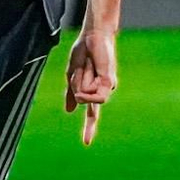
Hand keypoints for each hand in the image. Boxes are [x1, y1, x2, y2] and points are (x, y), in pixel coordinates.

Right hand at [63, 29, 117, 145]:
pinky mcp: (110, 81)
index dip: (89, 128)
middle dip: (77, 85)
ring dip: (81, 82)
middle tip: (84, 66)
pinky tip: (90, 73)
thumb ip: (71, 93)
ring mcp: (107, 86)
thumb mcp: (72, 75)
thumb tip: (70, 111)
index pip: (92, 114)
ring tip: (87, 66)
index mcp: (93, 91)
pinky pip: (96, 94)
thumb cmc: (83, 52)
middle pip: (83, 100)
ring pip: (88, 98)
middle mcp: (102, 91)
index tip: (86, 143)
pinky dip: (88, 87)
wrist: (92, 36)